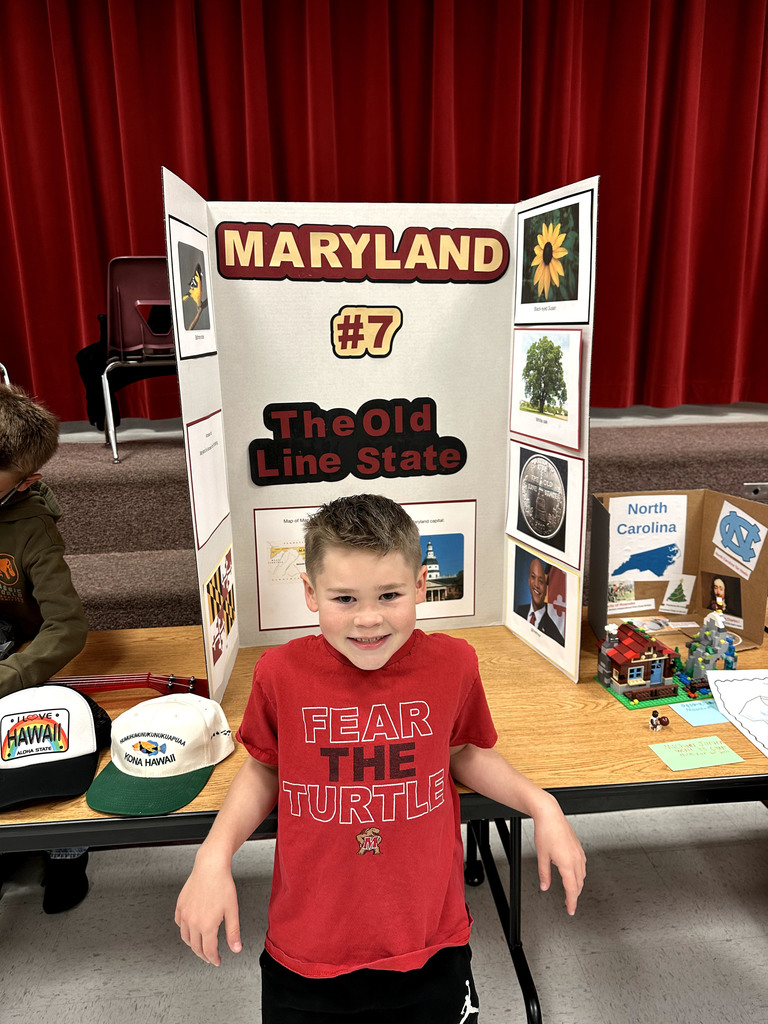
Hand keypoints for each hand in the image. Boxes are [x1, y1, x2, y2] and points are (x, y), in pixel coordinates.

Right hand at [175, 856, 241, 965]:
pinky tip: (191, 929)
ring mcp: (184, 914)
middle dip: (204, 955)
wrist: (210, 866)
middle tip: (210, 957)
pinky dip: (185, 931)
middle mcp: (193, 922)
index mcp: (207, 925)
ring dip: (193, 945)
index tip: (217, 961)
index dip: (214, 959)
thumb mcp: (232, 910)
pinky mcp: (180, 906)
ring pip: (186, 938)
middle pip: (196, 947)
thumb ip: (233, 932)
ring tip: (201, 945)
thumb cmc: (223, 885)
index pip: (208, 951)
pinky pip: (180, 924)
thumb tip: (236, 949)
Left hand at [532, 798, 585, 914]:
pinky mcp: (578, 847)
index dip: (572, 902)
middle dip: (574, 895)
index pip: (572, 889)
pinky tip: (573, 874)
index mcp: (567, 863)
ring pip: (582, 875)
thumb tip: (545, 886)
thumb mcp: (542, 856)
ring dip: (577, 885)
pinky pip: (582, 866)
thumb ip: (544, 874)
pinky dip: (579, 874)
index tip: (571, 910)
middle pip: (579, 884)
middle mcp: (576, 859)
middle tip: (568, 904)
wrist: (549, 814)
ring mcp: (579, 852)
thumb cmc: (545, 831)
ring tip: (570, 891)